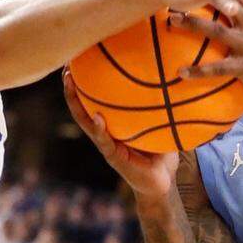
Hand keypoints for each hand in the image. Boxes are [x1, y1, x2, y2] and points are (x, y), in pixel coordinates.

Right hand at [62, 68, 178, 198]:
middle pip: (82, 106)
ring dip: (75, 103)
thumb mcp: (163, 123)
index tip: (80, 60)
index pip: (95, 100)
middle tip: (66, 66)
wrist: (163, 183)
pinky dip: (99, 129)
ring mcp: (107, 145)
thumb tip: (175, 75)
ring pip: (85, 121)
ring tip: (69, 84)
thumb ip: (164, 105)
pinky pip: (104, 141)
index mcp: (113, 125)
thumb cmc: (163, 151)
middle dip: (71, 87)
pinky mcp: (114, 157)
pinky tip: (96, 117)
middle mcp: (105, 132)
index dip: (85, 82)